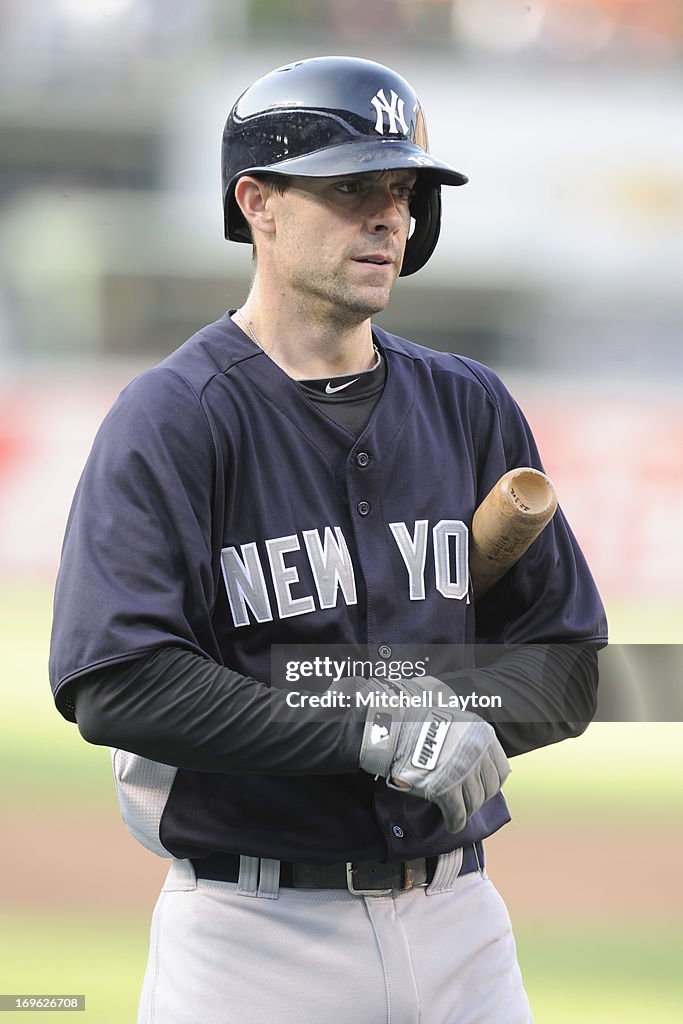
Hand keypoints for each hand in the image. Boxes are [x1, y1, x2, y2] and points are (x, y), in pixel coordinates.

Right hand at [357, 676, 509, 831]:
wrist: (393, 727)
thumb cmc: (419, 720)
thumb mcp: (454, 718)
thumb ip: (469, 736)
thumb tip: (476, 756)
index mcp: (482, 735)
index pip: (501, 770)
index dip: (491, 782)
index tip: (483, 787)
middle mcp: (477, 753)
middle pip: (489, 788)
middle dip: (479, 797)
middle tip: (469, 801)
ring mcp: (462, 772)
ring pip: (474, 803)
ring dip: (467, 810)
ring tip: (459, 812)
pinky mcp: (444, 789)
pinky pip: (457, 813)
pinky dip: (455, 821)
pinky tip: (451, 823)